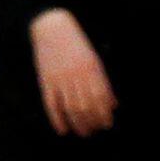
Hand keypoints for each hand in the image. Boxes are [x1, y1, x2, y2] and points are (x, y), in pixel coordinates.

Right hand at [30, 9, 115, 137]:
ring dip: (78, 123)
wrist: (52, 28)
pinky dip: (57, 119)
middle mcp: (76, 75)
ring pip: (70, 108)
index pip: (100, 97)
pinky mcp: (46, 82)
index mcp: (91, 68)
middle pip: (86, 106)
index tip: (106, 124)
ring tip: (83, 132)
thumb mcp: (93, 60)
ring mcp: (60, 79)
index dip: (104, 113)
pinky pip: (52, 105)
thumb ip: (103, 82)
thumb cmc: (76, 45)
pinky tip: (63, 129)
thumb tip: (113, 104)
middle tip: (94, 130)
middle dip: (92, 121)